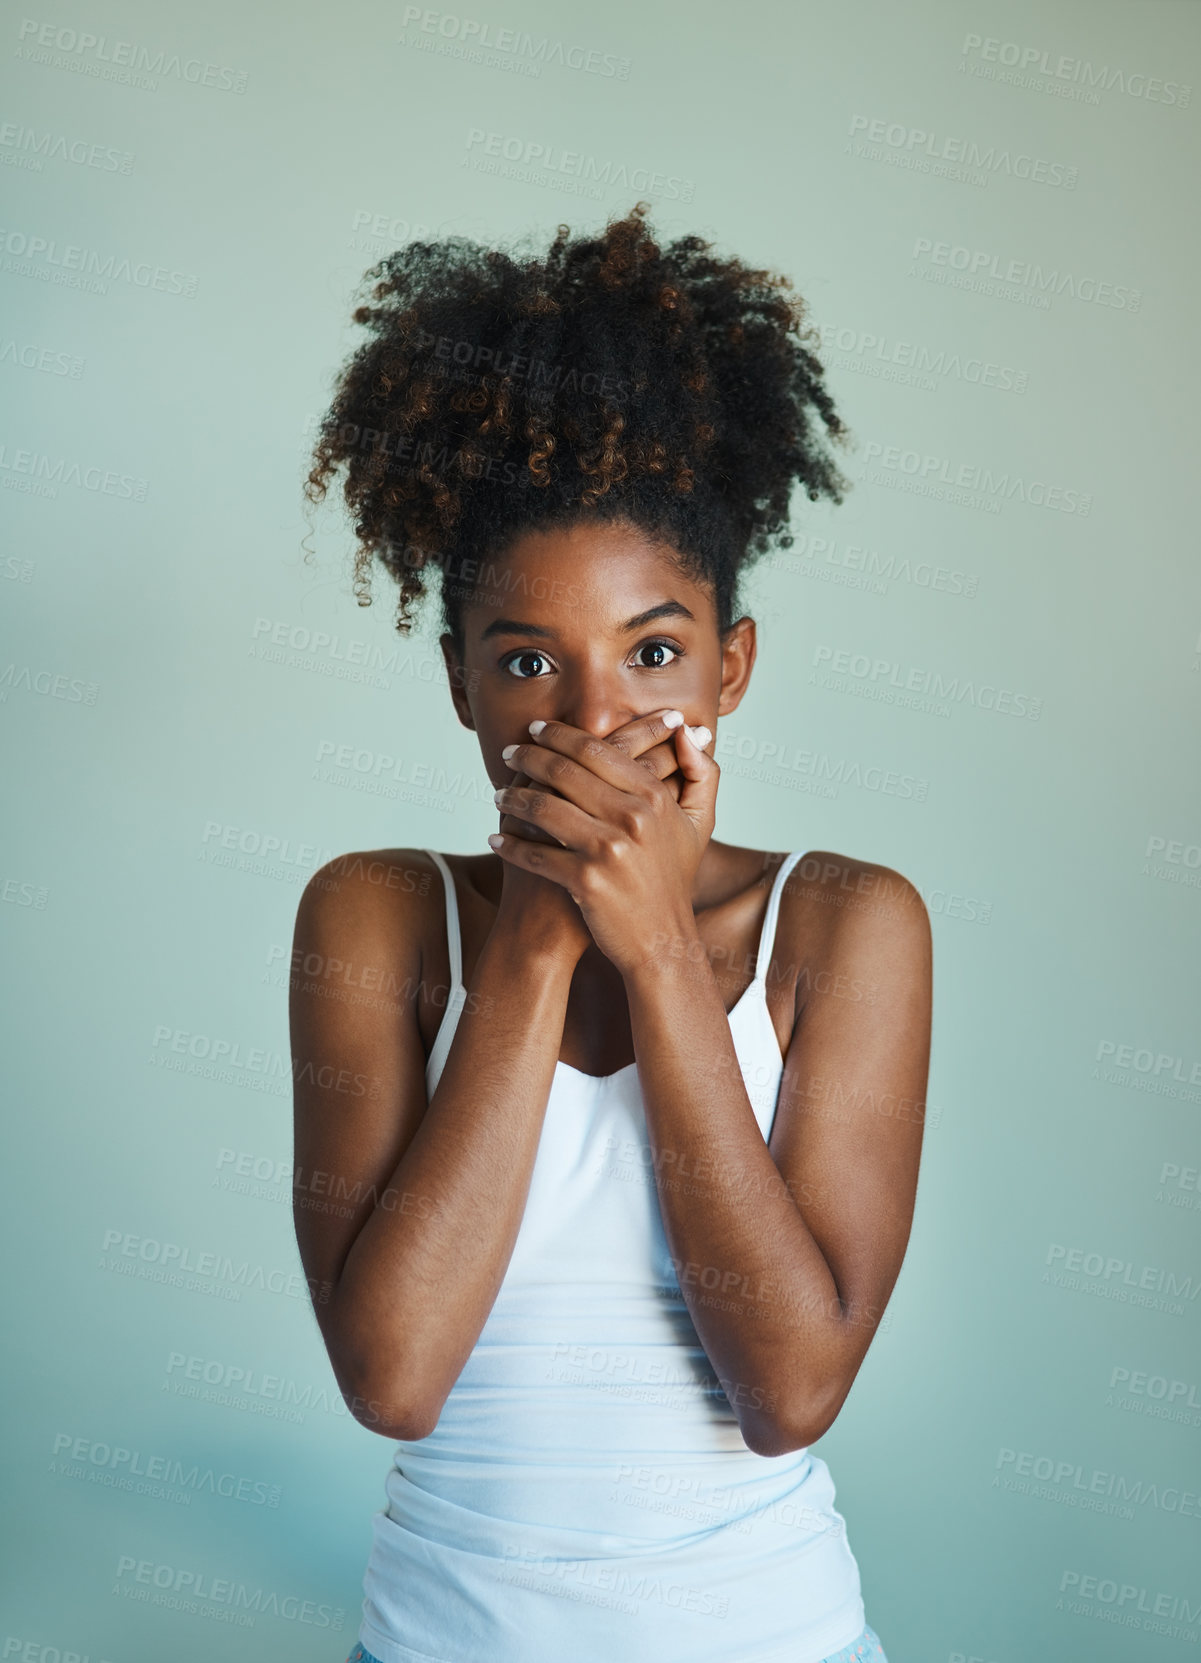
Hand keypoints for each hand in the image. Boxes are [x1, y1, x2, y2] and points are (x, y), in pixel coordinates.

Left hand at [490, 710, 718, 976]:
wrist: (662, 941)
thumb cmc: (675, 879)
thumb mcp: (700, 822)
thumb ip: (701, 772)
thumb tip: (688, 729)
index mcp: (654, 796)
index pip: (597, 749)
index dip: (559, 734)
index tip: (536, 729)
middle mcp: (632, 817)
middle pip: (564, 771)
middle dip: (529, 757)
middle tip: (509, 753)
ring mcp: (608, 849)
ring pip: (544, 807)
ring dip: (512, 798)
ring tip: (498, 796)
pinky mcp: (585, 880)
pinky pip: (535, 853)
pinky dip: (510, 844)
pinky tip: (496, 839)